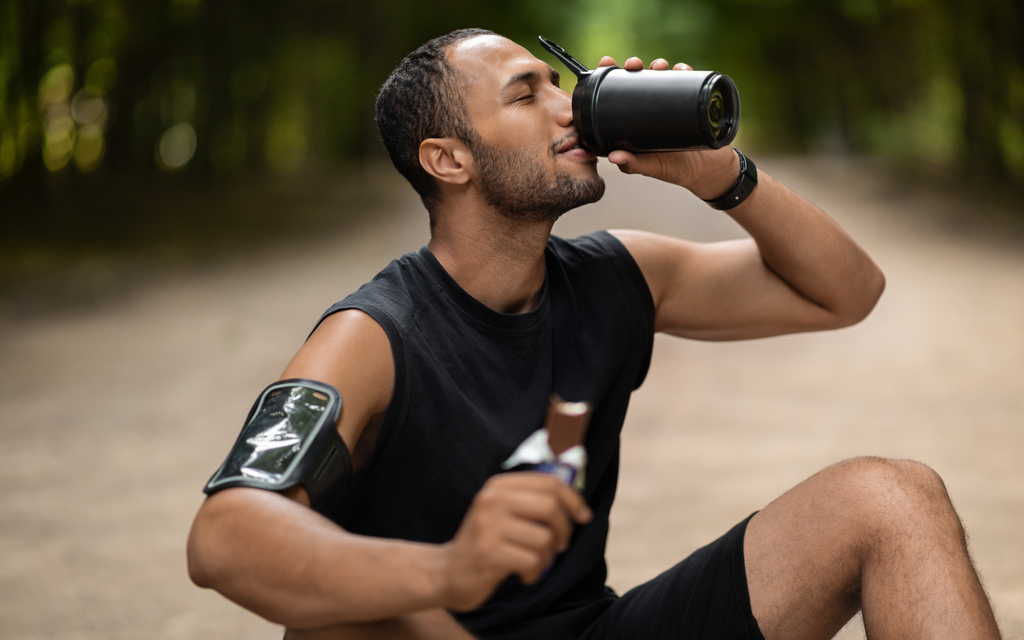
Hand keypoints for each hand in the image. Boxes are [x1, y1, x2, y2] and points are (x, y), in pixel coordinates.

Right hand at [438, 472, 591, 611]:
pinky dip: (535, 572)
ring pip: (544, 538)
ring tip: (532, 562)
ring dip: (546, 557)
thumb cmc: (486, 543)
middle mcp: (492, 500)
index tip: (583, 517)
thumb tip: (577, 501)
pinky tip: (522, 574)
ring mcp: (488, 526)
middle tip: (559, 545)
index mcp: (499, 485)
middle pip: (550, 507)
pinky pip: (533, 561)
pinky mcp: (488, 553)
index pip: (549, 482)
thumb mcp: (504, 513)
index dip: (573, 499)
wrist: (447, 572)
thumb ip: (532, 502)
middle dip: (564, 530)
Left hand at [596, 55, 739, 200]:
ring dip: (658, 64)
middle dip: (634, 65)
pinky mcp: (692, 99)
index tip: (606, 62)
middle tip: (634, 64)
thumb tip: (613, 157)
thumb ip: (632, 164)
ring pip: (661, 75)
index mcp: (635, 118)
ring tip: (659, 65)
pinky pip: (687, 80)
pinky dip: (684, 70)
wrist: (708, 170)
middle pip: (639, 78)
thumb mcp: (651, 167)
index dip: (610, 77)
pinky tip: (681, 69)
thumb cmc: (674, 168)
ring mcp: (671, 101)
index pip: (618, 93)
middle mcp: (651, 106)